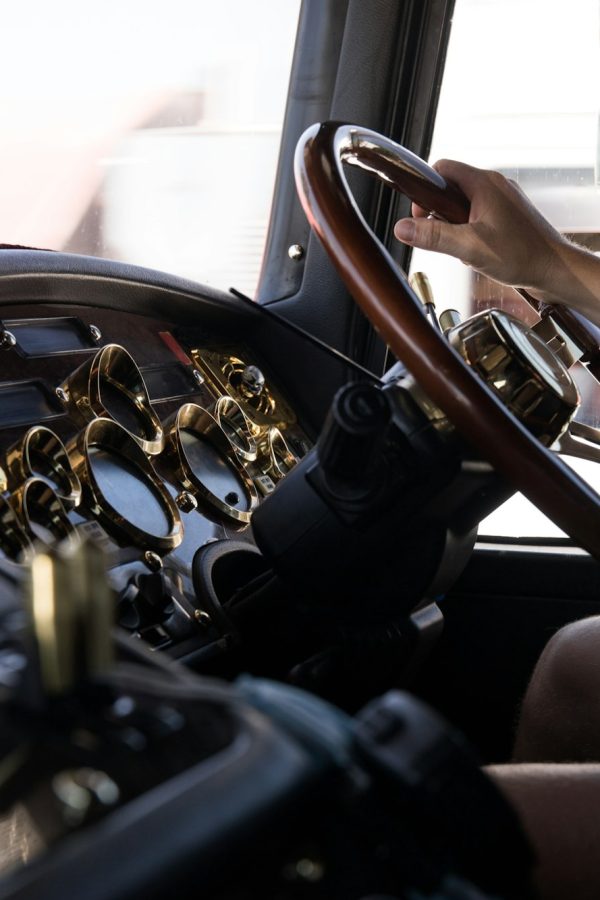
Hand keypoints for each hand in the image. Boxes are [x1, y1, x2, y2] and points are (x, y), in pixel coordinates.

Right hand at [394, 159, 566, 293]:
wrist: (555, 271)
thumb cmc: (522, 256)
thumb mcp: (470, 247)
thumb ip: (434, 236)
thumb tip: (402, 227)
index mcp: (484, 184)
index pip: (442, 169)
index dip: (424, 190)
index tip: (420, 215)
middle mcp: (494, 186)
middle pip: (451, 188)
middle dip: (439, 214)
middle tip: (440, 237)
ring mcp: (503, 201)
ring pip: (464, 205)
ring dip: (454, 226)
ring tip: (463, 248)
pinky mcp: (508, 216)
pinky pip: (478, 217)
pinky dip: (470, 233)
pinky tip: (476, 252)